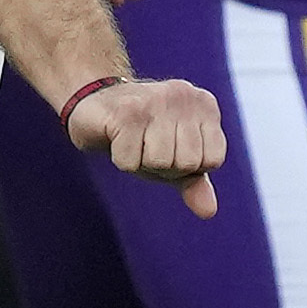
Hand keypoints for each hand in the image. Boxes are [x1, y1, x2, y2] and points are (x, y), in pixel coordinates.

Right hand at [66, 68, 228, 207]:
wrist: (94, 103)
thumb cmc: (140, 134)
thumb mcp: (173, 158)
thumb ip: (194, 182)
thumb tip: (209, 211)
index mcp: (205, 106)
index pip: (213, 160)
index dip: (186, 167)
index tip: (169, 147)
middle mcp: (184, 96)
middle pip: (187, 163)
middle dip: (163, 166)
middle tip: (146, 144)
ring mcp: (156, 100)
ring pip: (160, 162)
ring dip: (141, 162)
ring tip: (133, 139)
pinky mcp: (127, 111)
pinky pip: (130, 162)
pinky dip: (121, 158)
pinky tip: (116, 136)